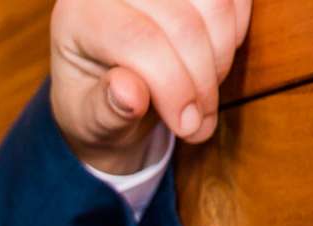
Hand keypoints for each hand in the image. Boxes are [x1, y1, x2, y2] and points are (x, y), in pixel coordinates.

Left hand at [49, 0, 252, 171]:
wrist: (114, 87)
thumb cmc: (96, 106)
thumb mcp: (90, 122)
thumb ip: (106, 110)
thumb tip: (131, 92)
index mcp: (79, 15)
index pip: (137, 38)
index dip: (172, 85)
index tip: (186, 127)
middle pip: (182, 22)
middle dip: (200, 82)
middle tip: (197, 124)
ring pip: (215, 4)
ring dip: (221, 59)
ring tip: (203, 98)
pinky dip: (233, 34)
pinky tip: (214, 62)